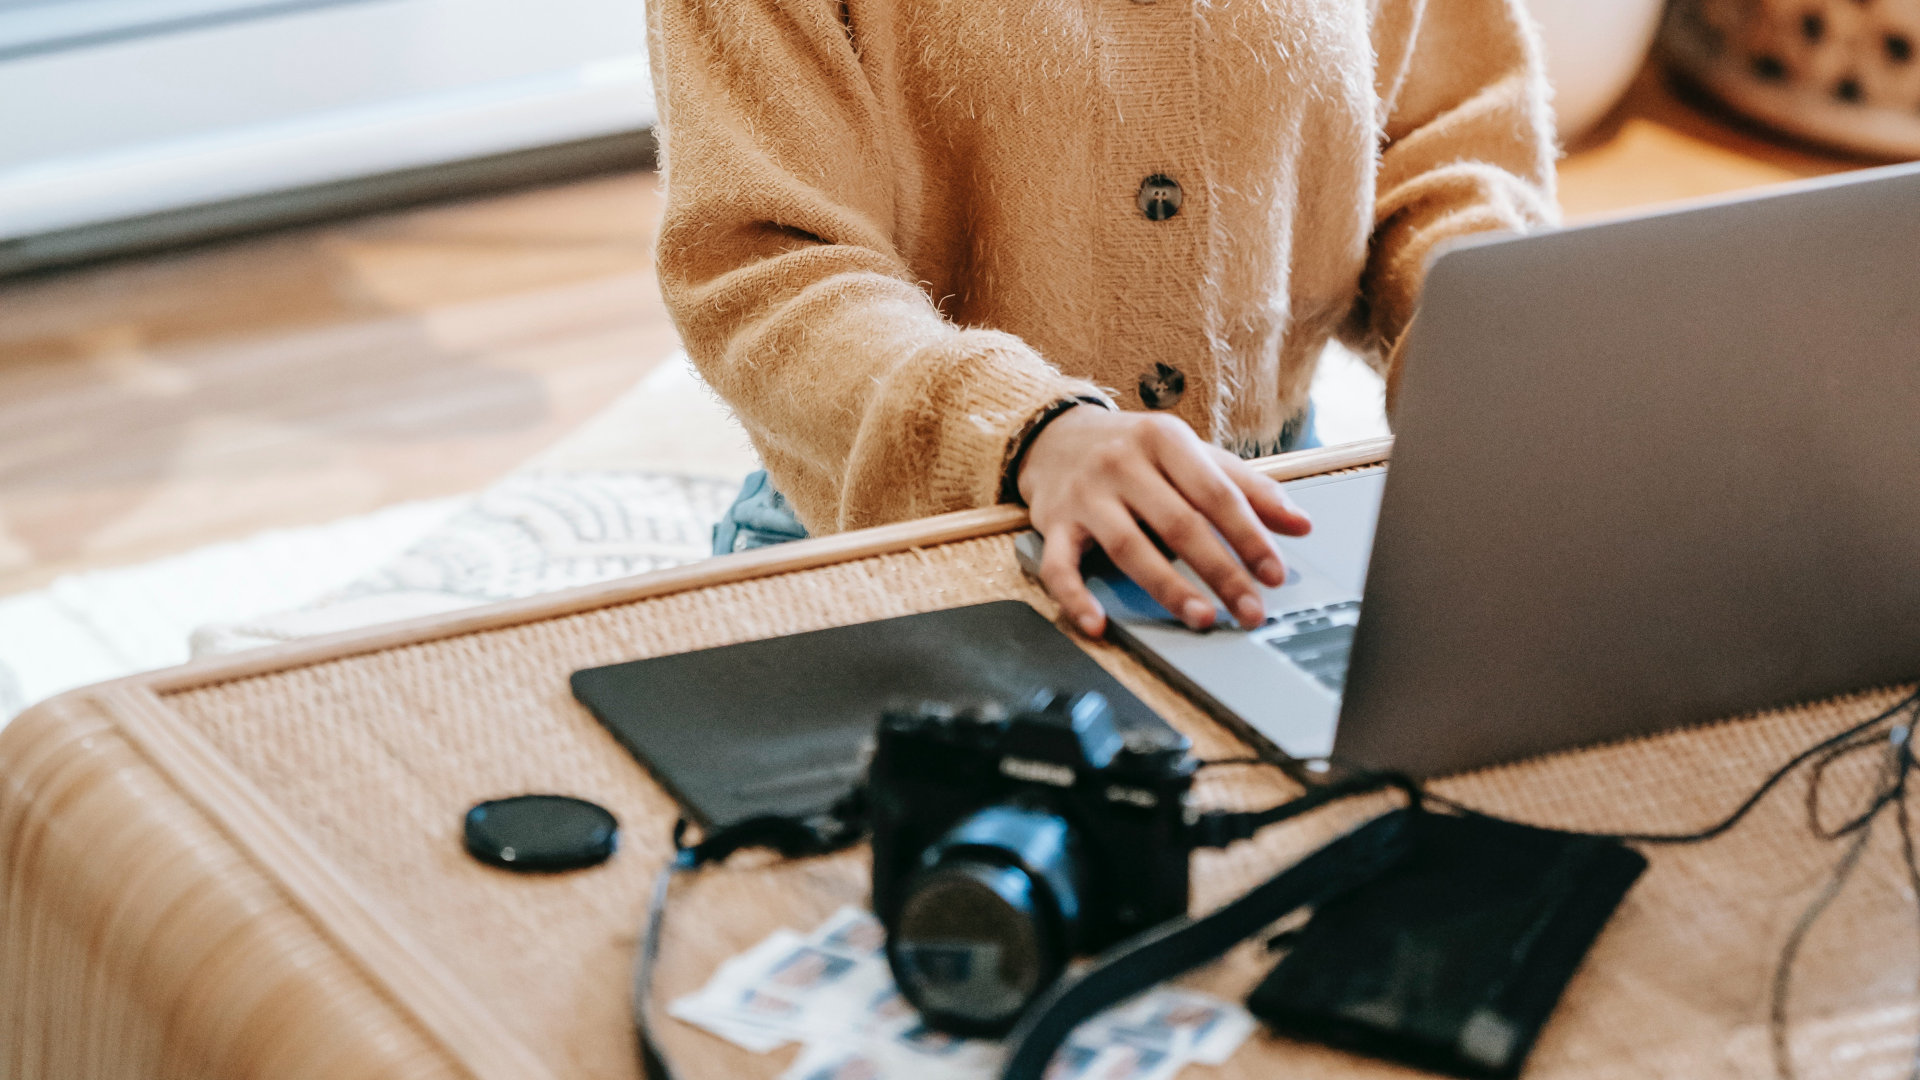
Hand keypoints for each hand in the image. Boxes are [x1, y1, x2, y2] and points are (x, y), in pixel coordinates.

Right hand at [1017, 407, 1311, 637]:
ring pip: (1129, 547)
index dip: (1249, 536)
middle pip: (1178, 524)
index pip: (1216, 493)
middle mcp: (1122, 463)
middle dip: (1220, 572)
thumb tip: (1300, 525)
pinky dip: (1076, 598)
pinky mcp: (1052, 523)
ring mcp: (1085, 494)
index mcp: (1164, 440)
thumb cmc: (1134, 450)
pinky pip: (1060, 566)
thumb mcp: (1191, 454)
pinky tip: (1097, 624)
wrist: (1055, 435)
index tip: (1274, 574)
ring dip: (1167, 588)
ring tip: (1202, 618)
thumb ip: (1245, 487)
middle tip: (1249, 609)